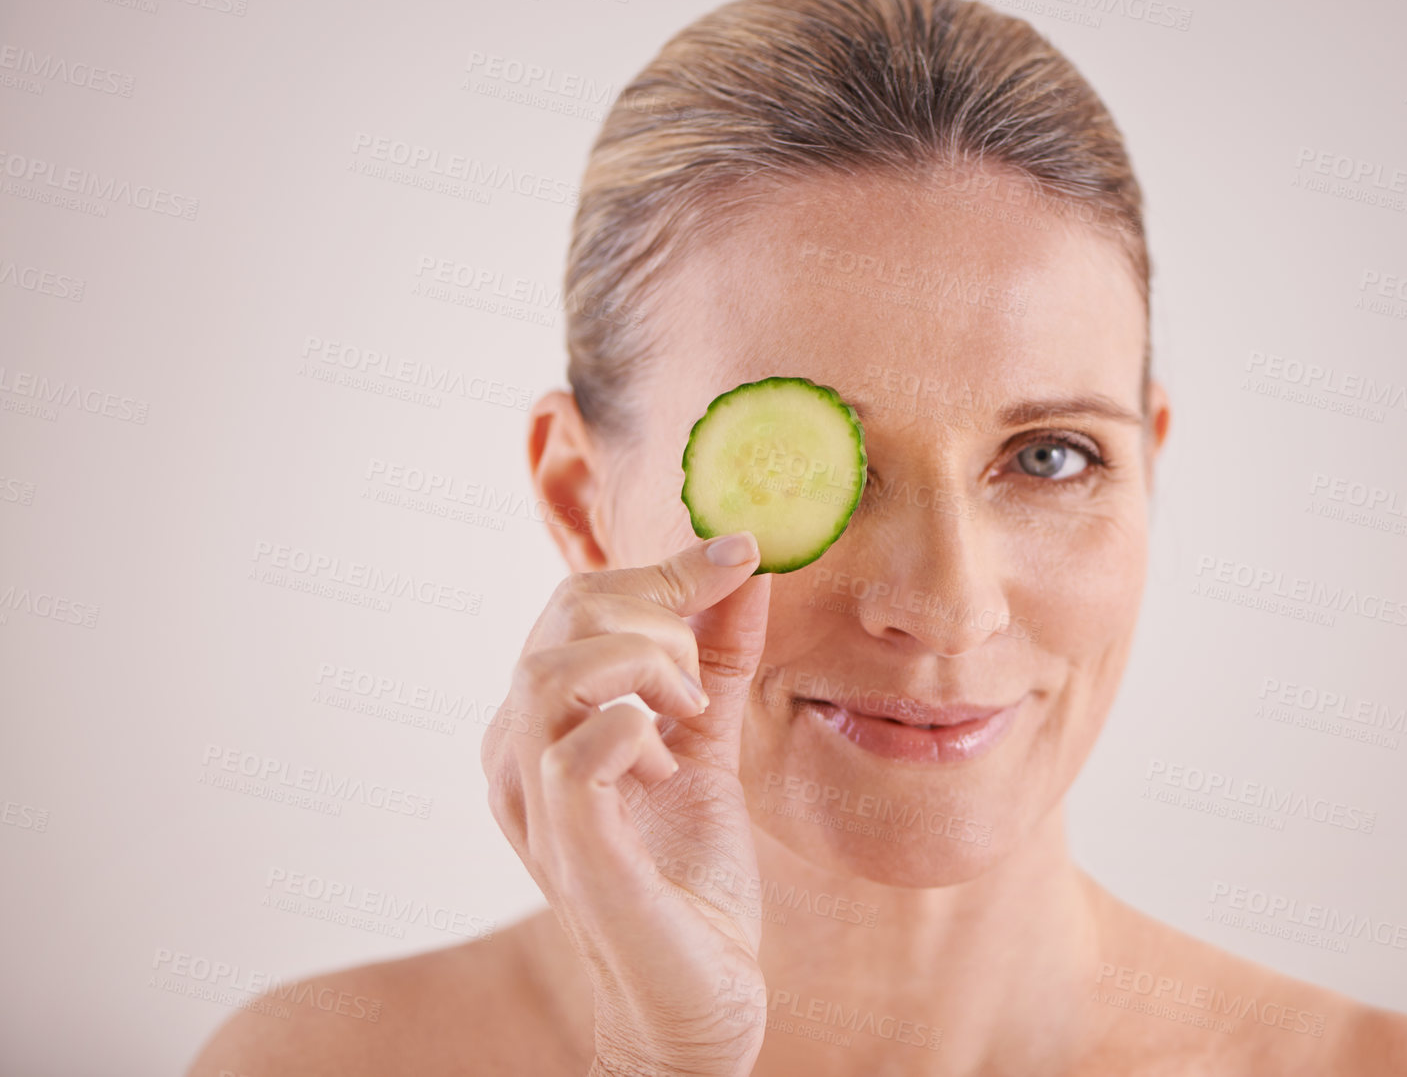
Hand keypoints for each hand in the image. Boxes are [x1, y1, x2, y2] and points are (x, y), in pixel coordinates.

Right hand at [482, 532, 772, 1076]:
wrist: (698, 996)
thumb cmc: (687, 876)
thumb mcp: (706, 742)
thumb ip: (718, 658)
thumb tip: (744, 568)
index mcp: (541, 724)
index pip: (577, 604)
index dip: (662, 570)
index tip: (741, 552)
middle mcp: (518, 756)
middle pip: (563, 619)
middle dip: (658, 611)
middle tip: (708, 670)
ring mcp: (536, 803)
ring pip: (553, 671)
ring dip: (647, 667)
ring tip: (690, 712)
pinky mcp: (573, 850)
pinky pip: (579, 752)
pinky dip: (636, 730)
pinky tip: (669, 761)